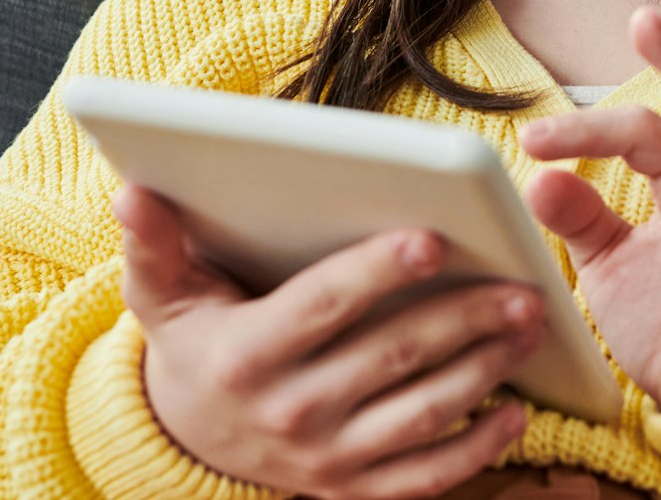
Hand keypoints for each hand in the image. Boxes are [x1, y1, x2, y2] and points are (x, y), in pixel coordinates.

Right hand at [113, 185, 543, 498]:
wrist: (188, 434)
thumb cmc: (194, 339)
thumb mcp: (162, 292)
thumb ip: (155, 242)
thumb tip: (133, 191)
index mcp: (249, 353)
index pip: (324, 306)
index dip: (377, 273)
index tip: (433, 240)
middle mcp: (289, 412)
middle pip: (391, 358)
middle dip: (462, 320)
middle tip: (521, 286)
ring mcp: (324, 459)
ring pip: (420, 415)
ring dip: (483, 372)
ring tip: (528, 327)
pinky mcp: (351, 489)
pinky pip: (424, 477)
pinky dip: (476, 450)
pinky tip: (516, 413)